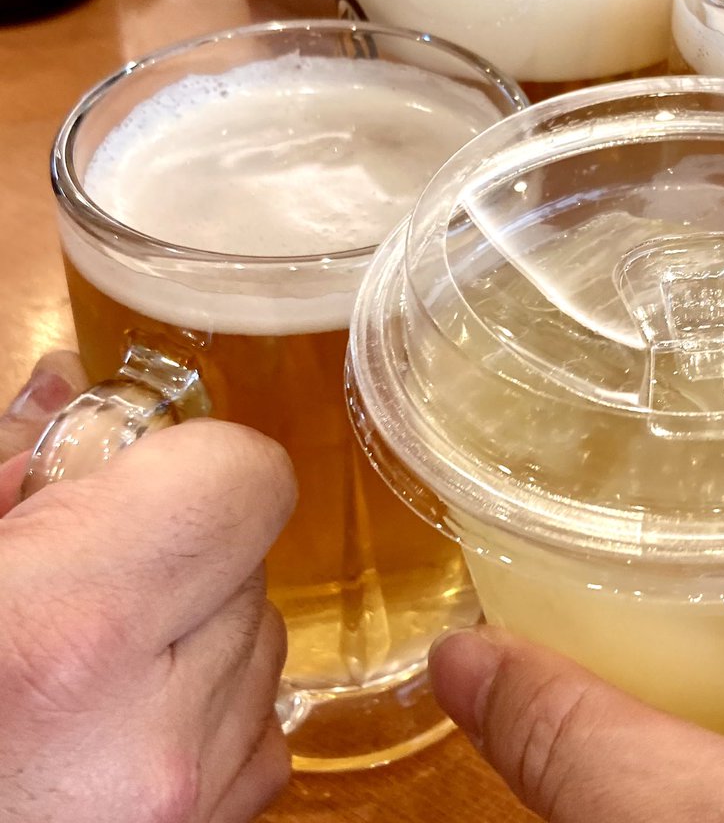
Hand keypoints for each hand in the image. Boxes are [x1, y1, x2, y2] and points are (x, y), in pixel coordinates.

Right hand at [0, 356, 296, 822]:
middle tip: (72, 584)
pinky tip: (106, 728)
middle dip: (172, 552)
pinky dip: (202, 710)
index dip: (194, 463)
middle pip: (248, 562)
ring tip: (74, 668)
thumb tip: (73, 384)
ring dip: (189, 632)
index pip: (246, 481)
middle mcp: (149, 731)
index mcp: (66, 629)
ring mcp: (183, 804)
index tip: (136, 478)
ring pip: (257, 642)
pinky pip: (255, 729)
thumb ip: (0, 466)